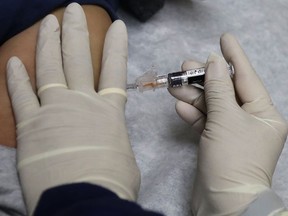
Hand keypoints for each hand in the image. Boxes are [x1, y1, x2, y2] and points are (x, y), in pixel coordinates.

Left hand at [6, 3, 139, 213]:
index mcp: (108, 112)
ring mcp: (54, 110)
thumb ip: (112, 140)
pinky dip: (17, 76)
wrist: (84, 200)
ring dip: (48, 42)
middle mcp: (82, 103)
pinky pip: (22, 94)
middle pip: (78, 59)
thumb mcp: (122, 157)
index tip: (116, 27)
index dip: (116, 46)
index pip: (115, 70)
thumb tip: (107, 139)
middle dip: (76, 31)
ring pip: (50, 68)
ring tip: (48, 21)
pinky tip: (13, 60)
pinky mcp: (31, 124)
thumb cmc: (111, 182)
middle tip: (72, 9)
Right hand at [169, 34, 287, 214]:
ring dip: (193, 96)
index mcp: (263, 113)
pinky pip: (205, 122)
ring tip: (175, 84)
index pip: (246, 77)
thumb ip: (218, 89)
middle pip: (225, 91)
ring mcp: (231, 132)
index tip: (223, 38)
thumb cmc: (232, 158)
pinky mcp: (215, 142)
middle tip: (185, 65)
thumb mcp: (226, 119)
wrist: (223, 204)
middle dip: (205, 78)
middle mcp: (249, 121)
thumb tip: (213, 62)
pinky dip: (193, 115)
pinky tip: (180, 107)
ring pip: (211, 106)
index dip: (234, 56)